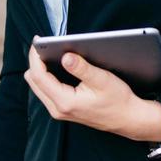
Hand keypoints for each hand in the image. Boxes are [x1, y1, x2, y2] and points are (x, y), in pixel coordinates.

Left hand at [25, 40, 160, 141]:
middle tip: (43, 45)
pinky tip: (54, 66)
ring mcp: (58, 111)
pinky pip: (45, 91)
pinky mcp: (62, 109)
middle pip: (33, 81)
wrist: (127, 118)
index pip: (39, 76)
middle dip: (36, 62)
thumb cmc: (118, 100)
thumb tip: (65, 56)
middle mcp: (57, 109)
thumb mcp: (102, 80)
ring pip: (37, 86)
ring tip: (47, 52)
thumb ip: (82, 68)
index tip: (37, 42)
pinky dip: (46, 77)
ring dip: (40, 69)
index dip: (35, 57)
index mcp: (65, 101)